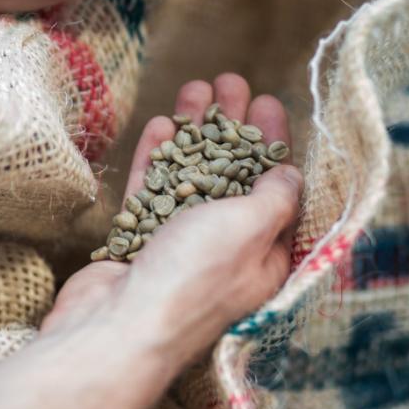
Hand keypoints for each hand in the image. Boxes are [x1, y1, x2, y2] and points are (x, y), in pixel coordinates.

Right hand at [43, 73, 301, 369]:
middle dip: (231, 126)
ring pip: (190, 177)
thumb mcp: (251, 228)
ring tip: (195, 87)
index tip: (267, 102)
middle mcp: (224, 251)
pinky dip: (158, 159)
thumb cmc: (194, 277)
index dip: (274, 143)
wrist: (119, 326)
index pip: (277, 189)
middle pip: (233, 176)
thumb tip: (290, 174)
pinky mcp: (137, 245)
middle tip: (229, 82)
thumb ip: (274, 197)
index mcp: (264, 255)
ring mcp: (178, 247)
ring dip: (194, 132)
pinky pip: (153, 193)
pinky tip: (163, 124)